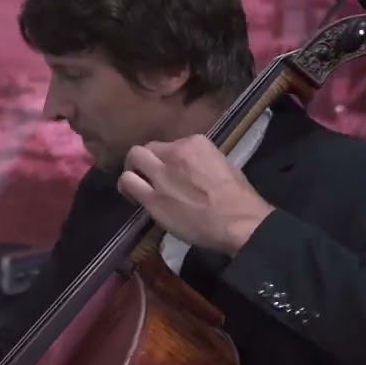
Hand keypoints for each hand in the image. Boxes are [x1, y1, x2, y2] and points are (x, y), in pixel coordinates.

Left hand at [118, 135, 273, 255]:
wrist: (237, 221)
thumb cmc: (238, 198)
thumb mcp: (222, 165)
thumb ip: (200, 162)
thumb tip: (189, 170)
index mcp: (195, 143)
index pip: (170, 145)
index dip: (167, 159)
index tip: (171, 172)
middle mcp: (175, 153)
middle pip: (147, 148)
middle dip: (144, 160)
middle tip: (146, 174)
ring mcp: (161, 174)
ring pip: (133, 159)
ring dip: (132, 171)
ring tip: (135, 184)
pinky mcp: (152, 198)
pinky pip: (128, 183)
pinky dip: (127, 188)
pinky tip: (133, 197)